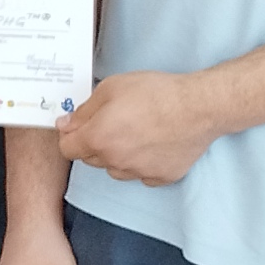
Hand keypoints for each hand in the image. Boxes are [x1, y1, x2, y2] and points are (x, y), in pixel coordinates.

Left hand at [59, 69, 223, 186]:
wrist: (199, 106)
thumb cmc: (156, 93)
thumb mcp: (110, 88)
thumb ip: (83, 111)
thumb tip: (66, 124)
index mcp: (98, 139)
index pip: (67, 149)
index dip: (71, 135)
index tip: (79, 127)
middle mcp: (116, 161)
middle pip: (91, 159)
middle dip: (94, 143)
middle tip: (112, 122)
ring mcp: (140, 172)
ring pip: (115, 169)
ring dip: (117, 155)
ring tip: (136, 132)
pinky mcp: (162, 177)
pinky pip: (142, 174)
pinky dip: (143, 163)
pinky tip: (153, 144)